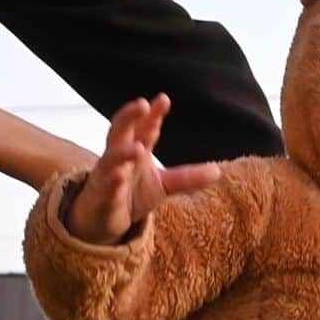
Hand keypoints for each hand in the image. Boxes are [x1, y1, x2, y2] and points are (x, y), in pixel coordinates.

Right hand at [64, 95, 219, 244]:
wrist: (103, 219)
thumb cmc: (132, 194)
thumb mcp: (163, 185)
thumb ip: (186, 177)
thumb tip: (217, 171)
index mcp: (135, 150)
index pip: (145, 128)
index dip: (153, 114)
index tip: (164, 99)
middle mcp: (118, 158)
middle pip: (121, 132)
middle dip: (129, 117)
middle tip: (141, 103)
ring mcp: (107, 176)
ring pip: (111, 160)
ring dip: (123, 152)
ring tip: (137, 148)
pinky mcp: (101, 197)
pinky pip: (106, 188)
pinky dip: (111, 183)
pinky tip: (118, 178)